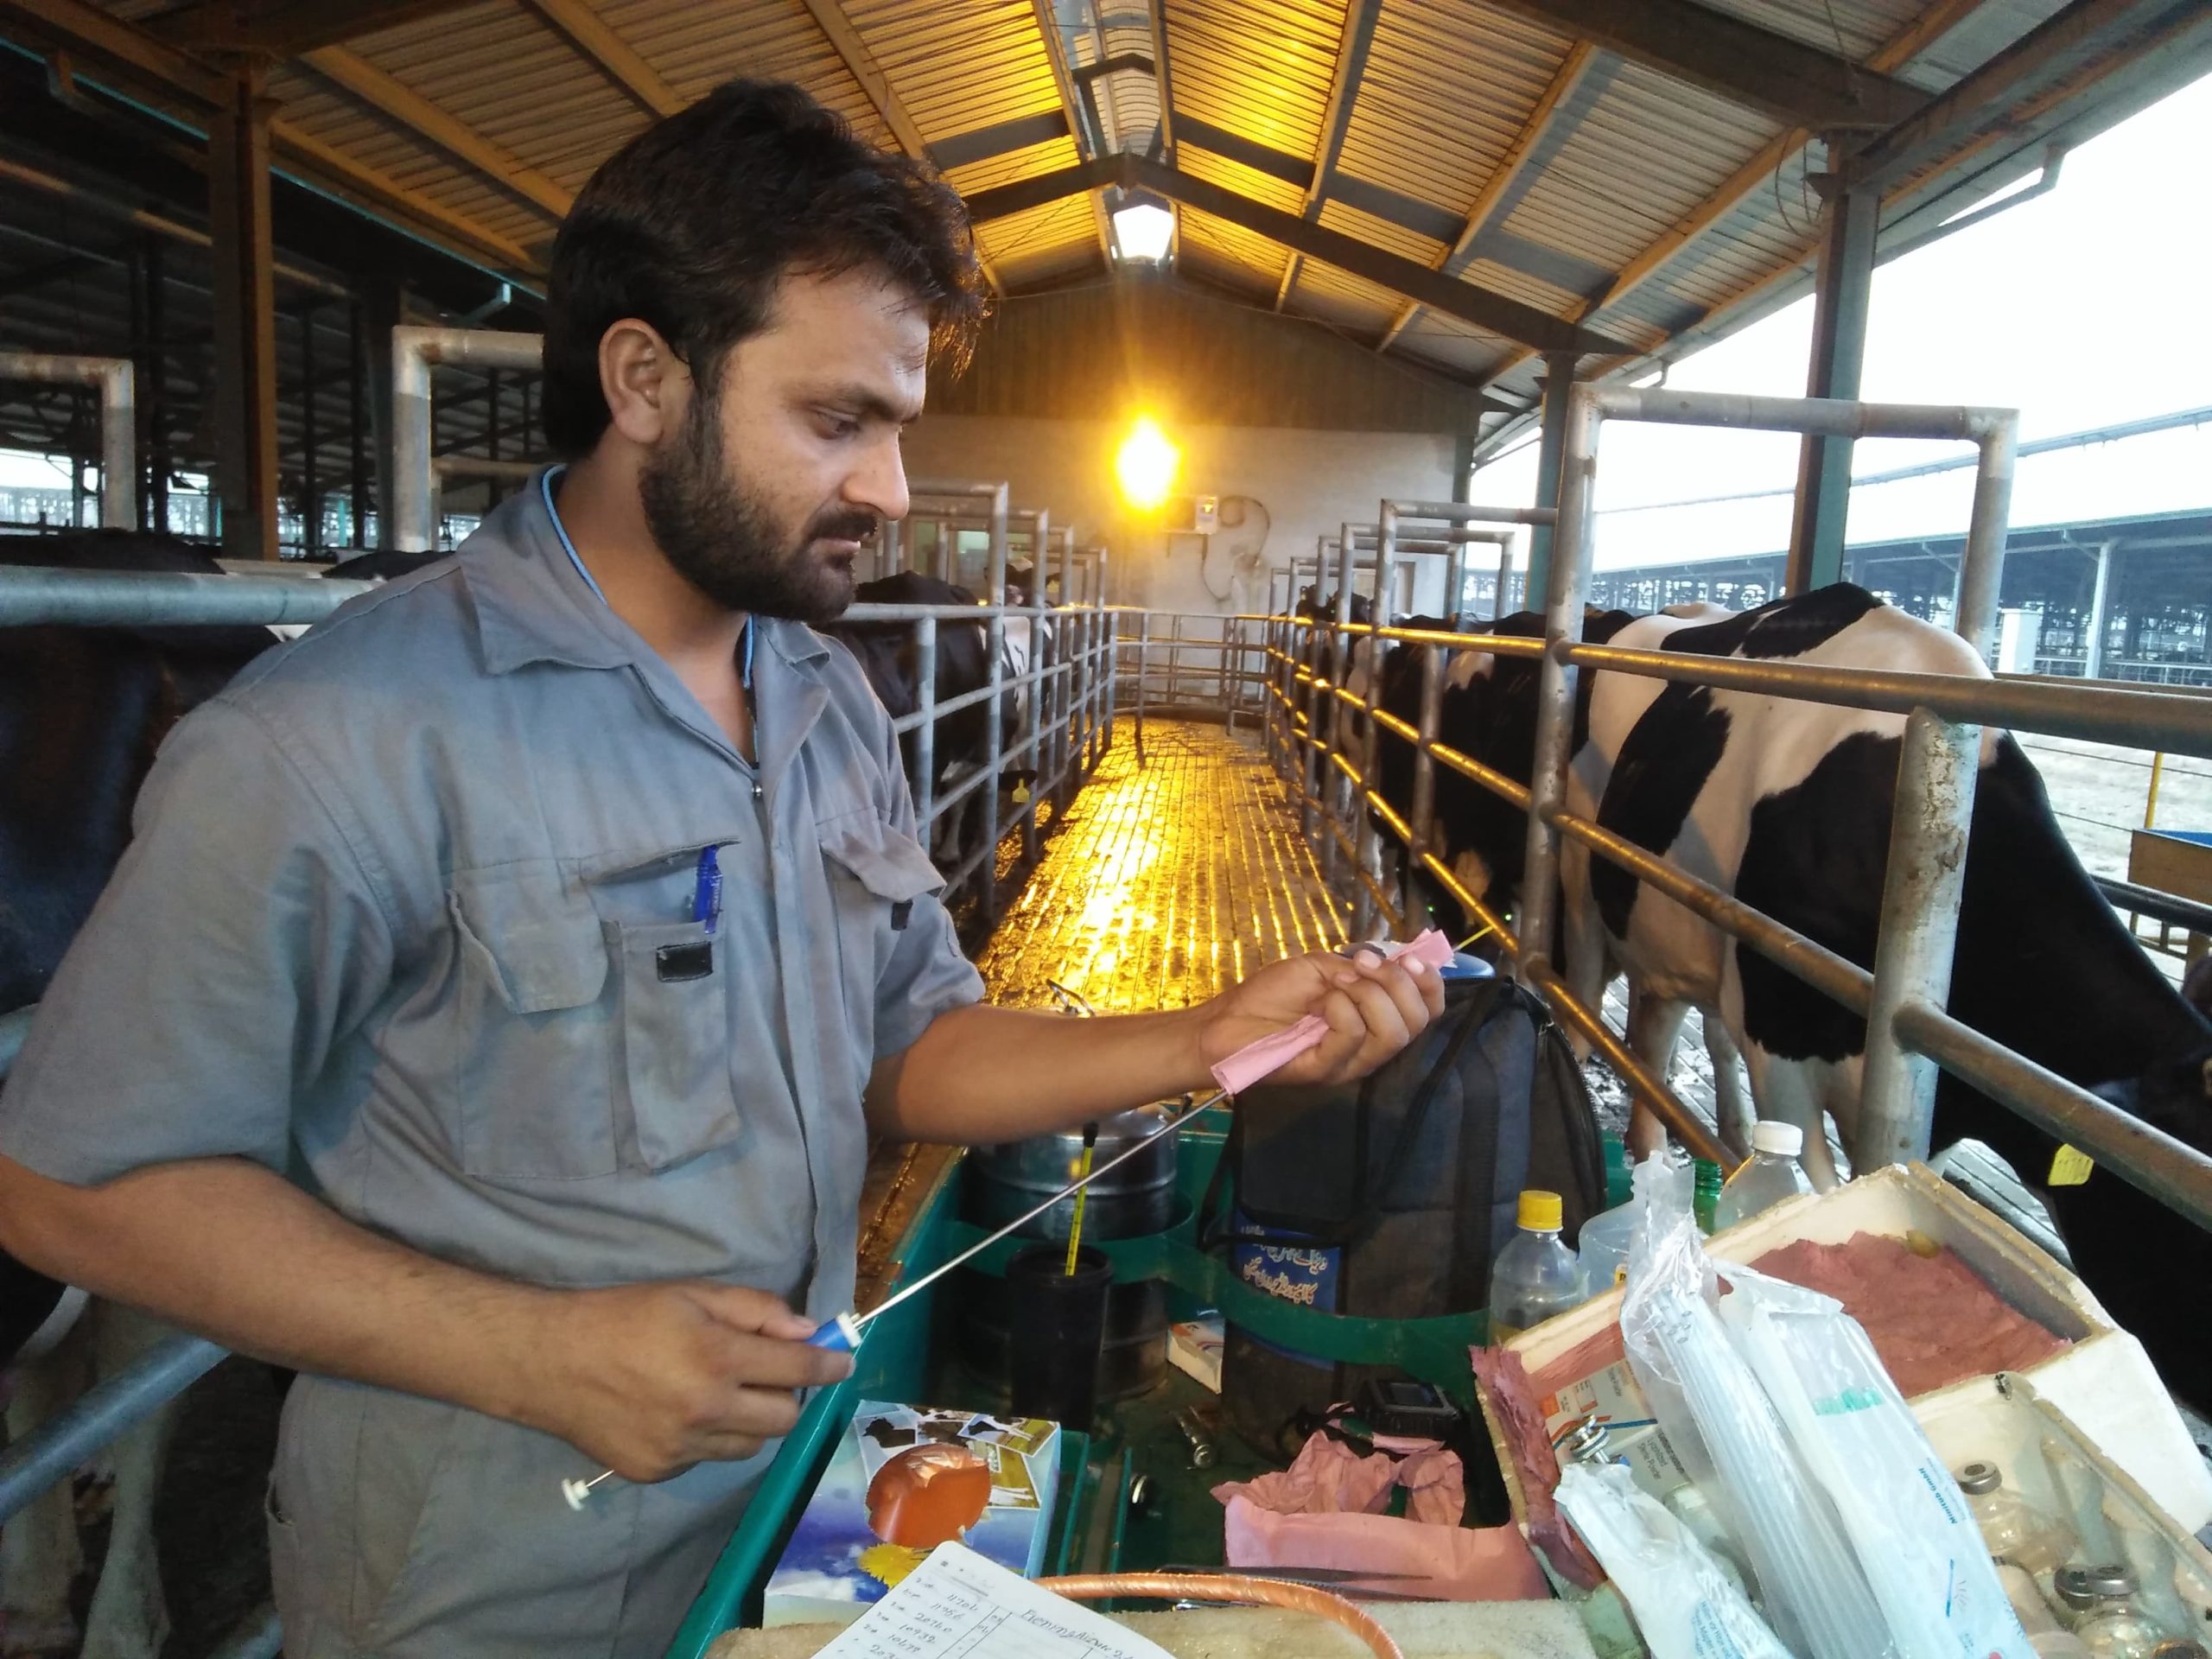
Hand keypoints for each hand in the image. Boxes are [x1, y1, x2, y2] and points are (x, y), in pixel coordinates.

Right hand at [531, 1282, 851, 1481]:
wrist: (549, 1362)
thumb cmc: (622, 1316)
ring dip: (748, 1421)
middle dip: (785, 1396)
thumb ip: (754, 1311)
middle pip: (782, 1421)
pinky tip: (678, 1412)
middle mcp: (704, 1410)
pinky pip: (706, 1458)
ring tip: (717, 1392)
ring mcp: (680, 1449)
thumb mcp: (690, 1294)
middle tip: (765, 1375)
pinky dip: (708, 1438)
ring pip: (748, 1447)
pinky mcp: (657, 1472)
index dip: (828, 1367)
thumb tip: (807, 1333)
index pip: (796, 1371)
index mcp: (715, 1358)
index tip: (843, 1364)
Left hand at [1196, 947, 1443, 1089]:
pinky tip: (1319, 1004)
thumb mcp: (1323, 968)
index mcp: (1375, 1021)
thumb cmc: (1271, 995)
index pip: (1427, 1011)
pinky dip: (1340, 1008)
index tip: (1409, 959)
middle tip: (1360, 966)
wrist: (1227, 1020)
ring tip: (1336, 985)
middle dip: (1396, 983)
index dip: (1430, 984)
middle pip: (1417, 1022)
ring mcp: (1350, 1062)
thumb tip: (1399, 961)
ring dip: (1369, 995)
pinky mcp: (1327, 1070)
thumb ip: (1361, 968)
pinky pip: (1353, 1035)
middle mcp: (1370, 1046)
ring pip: (1393, 1033)